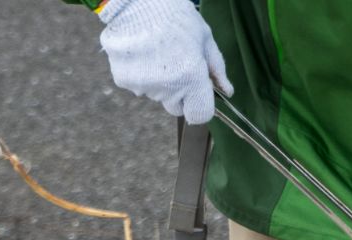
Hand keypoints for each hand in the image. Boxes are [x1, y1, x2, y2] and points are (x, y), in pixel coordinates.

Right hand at [99, 0, 232, 123]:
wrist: (134, 1)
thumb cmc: (174, 16)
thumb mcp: (204, 39)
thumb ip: (216, 69)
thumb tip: (227, 92)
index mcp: (191, 79)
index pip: (199, 116)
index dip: (201, 105)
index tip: (199, 91)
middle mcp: (166, 88)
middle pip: (177, 106)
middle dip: (180, 92)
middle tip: (177, 63)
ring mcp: (143, 86)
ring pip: (157, 95)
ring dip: (160, 81)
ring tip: (158, 51)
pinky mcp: (123, 80)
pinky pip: (138, 86)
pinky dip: (141, 74)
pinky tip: (142, 52)